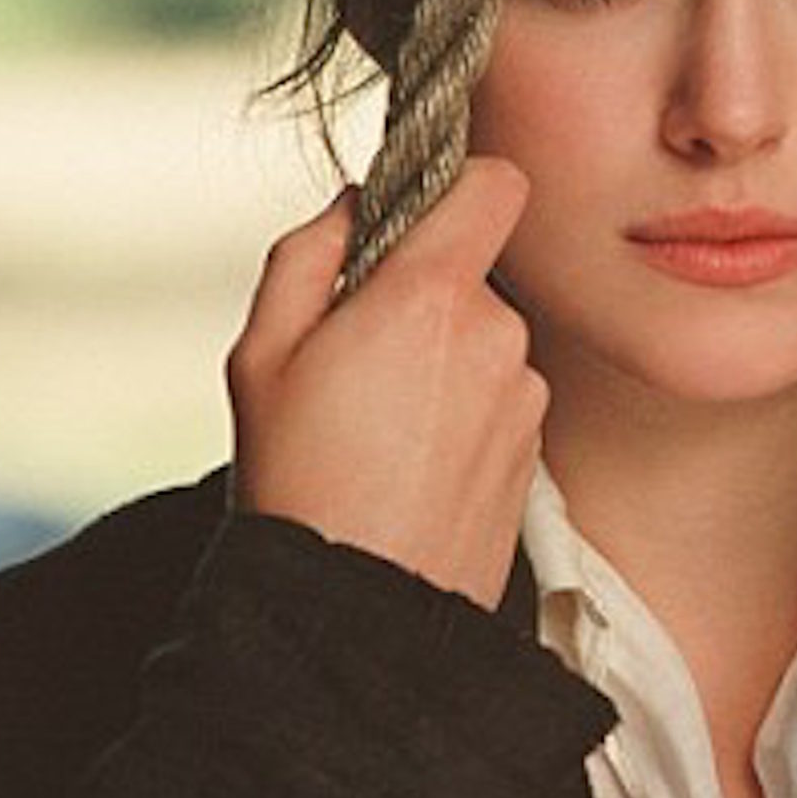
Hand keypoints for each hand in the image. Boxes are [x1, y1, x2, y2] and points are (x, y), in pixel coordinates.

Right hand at [225, 158, 546, 606]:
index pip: (497, 184)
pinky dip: (464, 412)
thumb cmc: (297, 482)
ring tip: (378, 426)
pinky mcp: (536, 447)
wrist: (355, 613)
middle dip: (423, 295)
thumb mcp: (260, 354)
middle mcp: (498, 334)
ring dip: (444, 359)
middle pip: (473, 272)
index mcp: (431, 295)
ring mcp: (526, 394)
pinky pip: (501, 396)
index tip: (420, 213)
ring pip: (486, 338)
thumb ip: (309, 252)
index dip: (461, 184)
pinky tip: (412, 462)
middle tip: (356, 358)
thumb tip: (356, 201)